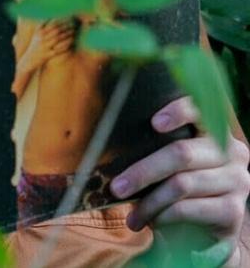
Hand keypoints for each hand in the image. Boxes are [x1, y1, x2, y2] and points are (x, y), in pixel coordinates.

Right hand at [28, 21, 72, 66]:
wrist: (29, 60)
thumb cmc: (35, 46)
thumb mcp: (36, 35)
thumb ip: (41, 26)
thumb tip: (50, 18)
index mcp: (39, 33)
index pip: (51, 25)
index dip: (61, 22)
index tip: (68, 20)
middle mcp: (41, 39)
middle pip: (56, 31)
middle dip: (65, 27)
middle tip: (73, 25)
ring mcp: (44, 47)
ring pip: (57, 39)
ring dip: (66, 35)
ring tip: (73, 32)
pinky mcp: (47, 55)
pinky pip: (58, 50)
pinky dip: (65, 45)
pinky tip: (71, 42)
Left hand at [114, 97, 249, 266]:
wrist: (200, 234)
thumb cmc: (174, 192)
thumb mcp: (166, 167)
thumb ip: (154, 150)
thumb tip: (109, 146)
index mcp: (215, 134)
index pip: (202, 111)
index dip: (179, 112)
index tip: (154, 123)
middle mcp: (233, 154)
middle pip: (182, 153)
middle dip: (143, 171)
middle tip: (116, 188)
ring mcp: (237, 181)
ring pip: (181, 184)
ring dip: (149, 202)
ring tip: (132, 216)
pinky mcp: (232, 210)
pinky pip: (187, 209)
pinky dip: (162, 216)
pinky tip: (151, 223)